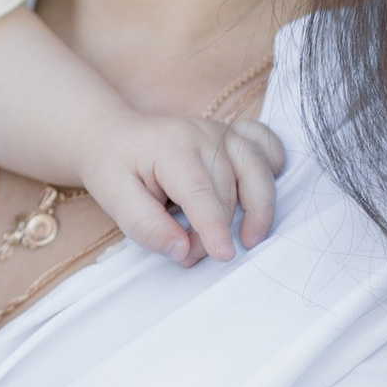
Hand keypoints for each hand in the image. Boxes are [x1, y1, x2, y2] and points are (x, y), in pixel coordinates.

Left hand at [77, 113, 286, 264]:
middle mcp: (202, 134)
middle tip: (193, 254)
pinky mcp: (233, 135)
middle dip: (219, 229)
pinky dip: (273, 169)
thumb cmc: (114, 169)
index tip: (224, 255)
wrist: (115, 136)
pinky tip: (260, 195)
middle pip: (228, 189)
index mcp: (170, 147)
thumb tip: (183, 250)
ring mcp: (222, 131)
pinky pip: (267, 146)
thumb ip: (146, 227)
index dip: (214, 226)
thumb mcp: (114, 200)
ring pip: (256, 171)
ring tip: (248, 238)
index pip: (200, 191)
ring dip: (256, 208)